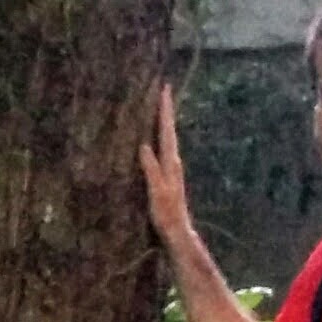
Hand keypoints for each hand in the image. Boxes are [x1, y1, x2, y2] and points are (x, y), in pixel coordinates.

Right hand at [138, 84, 194, 250]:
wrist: (178, 231)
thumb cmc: (166, 214)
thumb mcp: (157, 191)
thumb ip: (151, 169)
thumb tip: (144, 145)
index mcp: (171, 162)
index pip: (167, 131)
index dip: (165, 111)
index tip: (164, 91)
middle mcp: (174, 161)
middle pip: (169, 130)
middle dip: (166, 110)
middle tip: (164, 90)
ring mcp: (172, 168)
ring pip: (168, 138)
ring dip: (164, 121)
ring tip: (161, 106)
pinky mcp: (168, 175)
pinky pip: (164, 148)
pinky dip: (161, 136)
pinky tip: (156, 137)